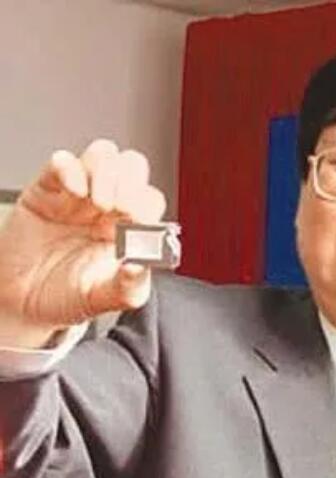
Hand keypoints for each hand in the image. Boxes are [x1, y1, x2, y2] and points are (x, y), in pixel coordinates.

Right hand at [0, 139, 165, 347]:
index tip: (136, 223)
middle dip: (129, 182)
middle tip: (116, 209)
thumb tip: (141, 266)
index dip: (147, 205)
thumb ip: (128, 287)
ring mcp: (78, 194)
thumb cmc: (68, 297)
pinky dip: (71, 169)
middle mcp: (108, 206)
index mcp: (130, 228)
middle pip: (133, 165)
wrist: (21, 303)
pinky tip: (72, 192)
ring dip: (105, 172)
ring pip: (104, 154)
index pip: (150, 198)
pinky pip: (63, 161)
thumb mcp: (103, 299)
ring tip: (96, 203)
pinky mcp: (47, 189)